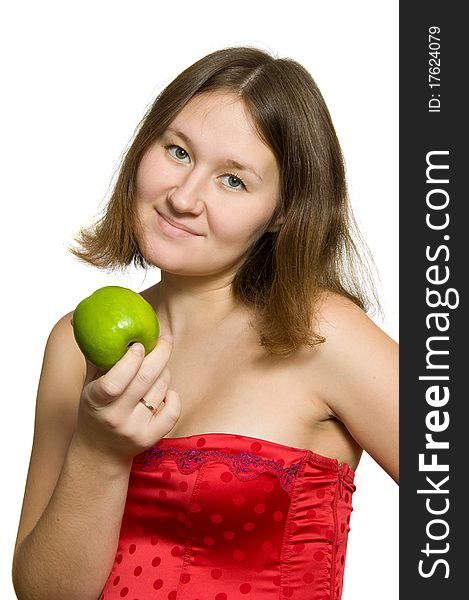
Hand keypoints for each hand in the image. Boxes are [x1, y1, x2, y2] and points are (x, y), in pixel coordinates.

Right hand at [74, 336, 180, 460]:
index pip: (114, 382)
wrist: (100, 452)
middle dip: (160, 354)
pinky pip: (173, 409)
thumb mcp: (89, 385)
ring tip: (156, 370)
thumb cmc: (96, 408)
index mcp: (96, 401)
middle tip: (165, 338)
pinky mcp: (152, 439)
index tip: (139, 343)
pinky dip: (172, 395)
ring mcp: (135, 430)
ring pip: (161, 389)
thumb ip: (94, 355)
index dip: (130, 361)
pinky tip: (164, 391)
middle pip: (146, 380)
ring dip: (164, 373)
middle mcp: (115, 417)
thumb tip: (82, 318)